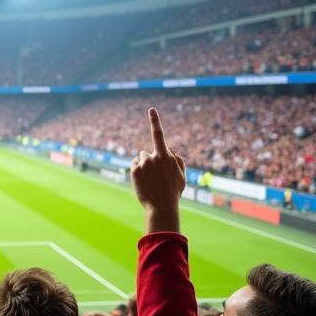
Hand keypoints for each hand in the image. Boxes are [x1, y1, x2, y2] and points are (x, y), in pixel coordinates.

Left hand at [131, 108, 184, 232]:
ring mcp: (142, 164)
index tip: (151, 109)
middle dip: (151, 161)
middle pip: (148, 152)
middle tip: (157, 177)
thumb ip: (176, 158)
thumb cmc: (173, 191)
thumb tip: (168, 146)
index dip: (155, 121)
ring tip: (151, 180)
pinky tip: (143, 182)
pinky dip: (137, 171)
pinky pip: (135, 165)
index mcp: (166, 156)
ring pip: (141, 158)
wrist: (161, 206)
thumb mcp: (180, 175)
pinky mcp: (134, 170)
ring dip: (144, 166)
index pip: (159, 135)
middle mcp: (153, 157)